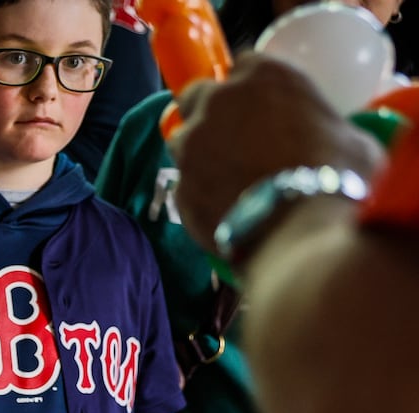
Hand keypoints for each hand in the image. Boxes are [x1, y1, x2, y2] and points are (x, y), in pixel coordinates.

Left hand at [171, 53, 382, 253]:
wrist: (300, 230)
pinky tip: (223, 209)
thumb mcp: (350, 138)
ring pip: (182, 140)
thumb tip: (330, 142)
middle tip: (232, 138)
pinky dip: (199, 193)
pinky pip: (184, 185)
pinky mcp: (179, 187)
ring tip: (226, 178)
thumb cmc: (338, 177)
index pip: (245, 65)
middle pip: (198, 95)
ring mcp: (191, 145)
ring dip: (197, 153)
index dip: (251, 89)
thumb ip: (323, 127)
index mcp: (263, 76)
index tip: (260, 107)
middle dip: (209, 111)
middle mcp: (218, 102)